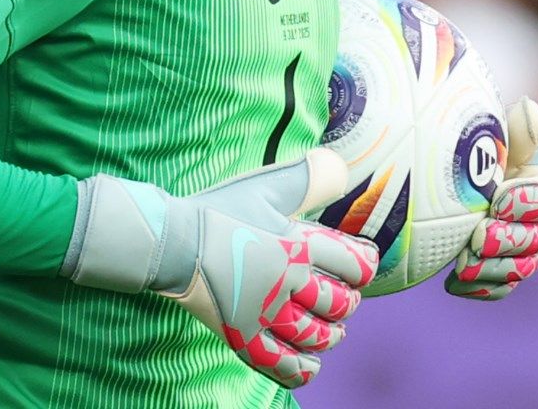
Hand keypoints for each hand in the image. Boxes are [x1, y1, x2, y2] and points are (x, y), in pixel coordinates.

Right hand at [63, 149, 378, 388]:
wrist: (172, 239)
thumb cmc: (219, 209)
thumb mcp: (268, 187)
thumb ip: (309, 178)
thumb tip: (342, 167)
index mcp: (298, 246)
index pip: (352, 264)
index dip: (364, 267)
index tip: (365, 266)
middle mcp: (288, 283)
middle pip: (337, 303)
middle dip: (349, 304)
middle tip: (348, 300)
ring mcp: (264, 312)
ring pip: (313, 335)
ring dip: (330, 336)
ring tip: (335, 333)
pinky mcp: (240, 334)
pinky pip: (277, 362)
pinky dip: (299, 369)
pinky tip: (310, 368)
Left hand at [445, 97, 537, 300]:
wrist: (449, 178)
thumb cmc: (477, 148)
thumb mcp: (495, 134)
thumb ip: (517, 128)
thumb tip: (530, 109)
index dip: (531, 203)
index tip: (497, 200)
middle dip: (511, 240)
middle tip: (478, 236)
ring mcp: (528, 251)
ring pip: (523, 267)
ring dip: (494, 267)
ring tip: (463, 261)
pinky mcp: (503, 272)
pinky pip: (500, 288)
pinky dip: (479, 288)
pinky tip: (452, 283)